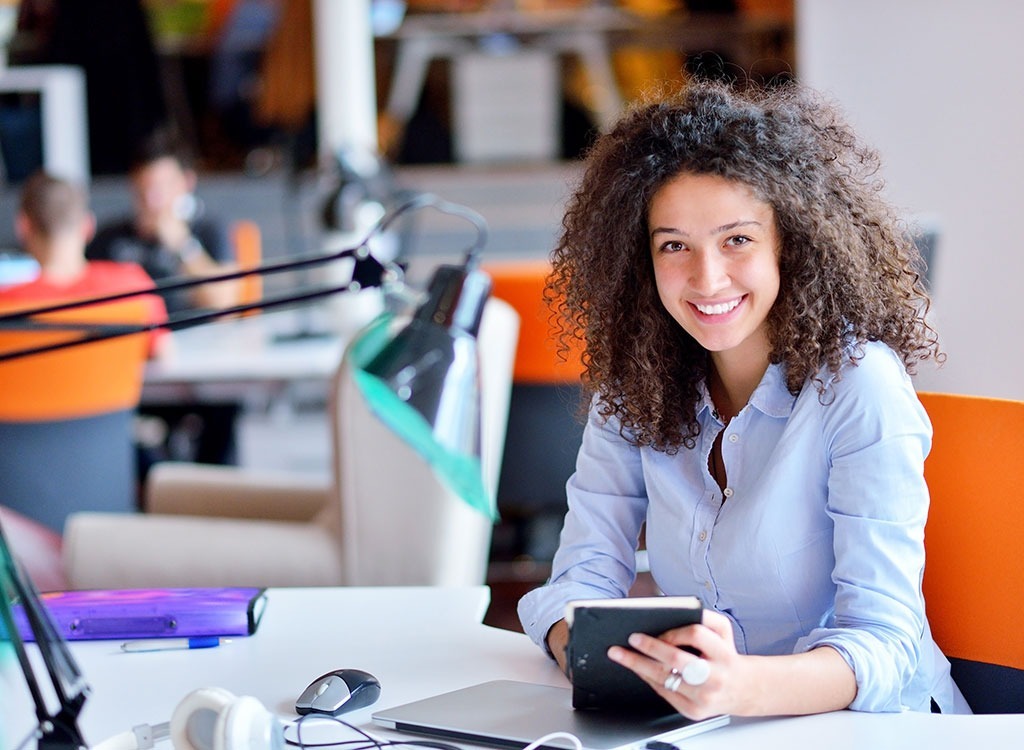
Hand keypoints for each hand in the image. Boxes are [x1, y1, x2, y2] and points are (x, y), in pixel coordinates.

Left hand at [607, 609, 751, 719]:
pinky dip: (648, 678)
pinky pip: (664, 693)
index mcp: (724, 653)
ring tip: (620, 655)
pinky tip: (637, 668)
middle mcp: (715, 677)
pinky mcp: (693, 711)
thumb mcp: (723, 630)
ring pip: (665, 679)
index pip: (696, 635)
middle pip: (676, 660)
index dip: (674, 631)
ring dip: (638, 665)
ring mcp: (704, 697)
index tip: (655, 628)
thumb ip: (703, 616)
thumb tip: (670, 612)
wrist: (742, 689)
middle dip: (649, 648)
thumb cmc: (725, 655)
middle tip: (630, 639)